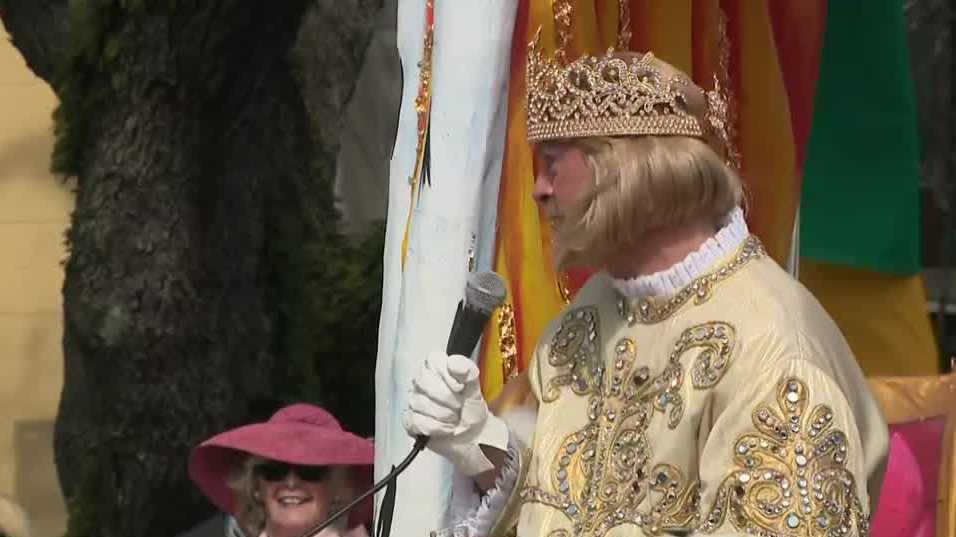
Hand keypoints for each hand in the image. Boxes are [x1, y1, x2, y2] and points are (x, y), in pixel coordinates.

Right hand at [403, 351, 508, 475]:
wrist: (471, 437)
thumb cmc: (470, 411)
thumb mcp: (475, 389)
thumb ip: (468, 372)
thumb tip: (454, 362)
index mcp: (437, 368)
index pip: (433, 360)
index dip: (448, 375)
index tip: (460, 387)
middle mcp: (422, 382)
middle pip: (423, 380)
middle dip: (447, 397)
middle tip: (459, 405)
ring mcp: (414, 401)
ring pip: (420, 402)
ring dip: (444, 414)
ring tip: (453, 417)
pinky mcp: (410, 421)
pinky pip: (416, 421)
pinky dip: (436, 427)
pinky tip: (445, 427)